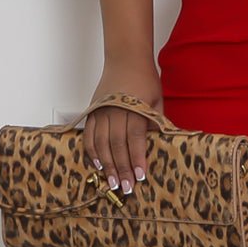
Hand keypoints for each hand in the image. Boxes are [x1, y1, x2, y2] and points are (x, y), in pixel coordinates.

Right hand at [83, 64, 163, 194]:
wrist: (125, 59)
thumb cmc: (145, 80)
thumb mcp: (157, 101)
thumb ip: (156, 123)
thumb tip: (156, 146)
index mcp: (135, 108)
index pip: (136, 138)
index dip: (137, 159)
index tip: (141, 175)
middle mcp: (116, 110)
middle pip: (118, 144)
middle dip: (122, 168)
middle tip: (126, 187)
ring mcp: (101, 111)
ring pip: (101, 143)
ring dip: (107, 164)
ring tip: (112, 181)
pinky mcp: (92, 111)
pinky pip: (89, 135)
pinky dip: (92, 151)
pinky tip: (98, 164)